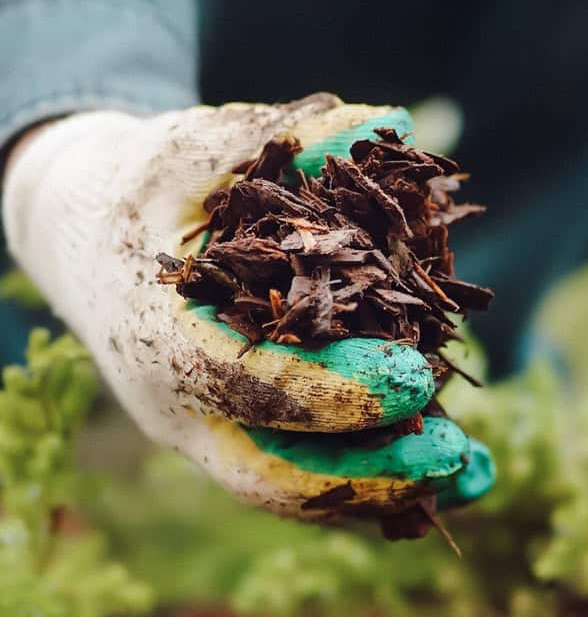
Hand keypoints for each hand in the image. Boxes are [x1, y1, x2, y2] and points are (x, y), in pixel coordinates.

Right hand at [2, 94, 492, 518]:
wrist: (83, 243)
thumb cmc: (143, 190)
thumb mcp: (193, 149)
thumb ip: (278, 137)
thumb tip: (387, 124)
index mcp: (159, 336)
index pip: (246, 382)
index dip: (333, 390)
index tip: (417, 378)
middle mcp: (178, 407)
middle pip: (272, 474)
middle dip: (367, 474)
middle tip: (455, 453)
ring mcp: (205, 435)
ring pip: (294, 491)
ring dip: (385, 491)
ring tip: (474, 471)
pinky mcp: (236, 441)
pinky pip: (307, 478)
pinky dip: (378, 483)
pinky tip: (456, 473)